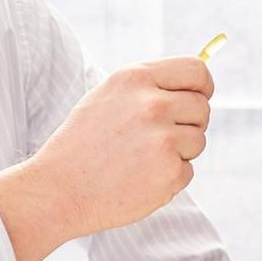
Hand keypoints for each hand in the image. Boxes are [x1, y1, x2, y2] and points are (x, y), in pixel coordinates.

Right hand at [0, 57, 213, 260]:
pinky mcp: (169, 172)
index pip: (196, 70)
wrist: (58, 189)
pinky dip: (169, 179)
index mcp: (136, 79)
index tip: (201, 97)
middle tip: (157, 140)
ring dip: (178, 153)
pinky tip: (138, 180)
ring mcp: (163, 138)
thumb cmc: (82, 144)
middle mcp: (152, 104)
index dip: (203, 86)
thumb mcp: (107, 98)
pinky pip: (187, 171)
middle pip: (202, 108)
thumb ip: (148, 87)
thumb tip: (194, 86)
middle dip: (188, 124)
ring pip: (197, 141)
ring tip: (140, 160)